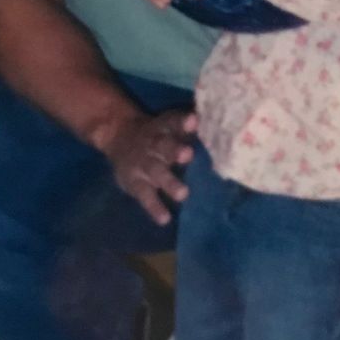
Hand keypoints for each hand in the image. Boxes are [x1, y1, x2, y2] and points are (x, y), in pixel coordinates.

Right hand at [90, 106, 197, 224]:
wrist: (119, 135)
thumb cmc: (159, 134)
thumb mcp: (168, 125)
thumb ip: (188, 129)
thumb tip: (220, 132)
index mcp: (164, 127)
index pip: (173, 121)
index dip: (183, 121)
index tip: (194, 121)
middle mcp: (153, 143)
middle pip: (163, 145)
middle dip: (175, 150)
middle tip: (188, 155)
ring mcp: (142, 163)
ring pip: (155, 171)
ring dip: (169, 182)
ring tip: (183, 194)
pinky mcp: (134, 182)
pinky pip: (144, 195)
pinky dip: (154, 207)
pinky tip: (165, 219)